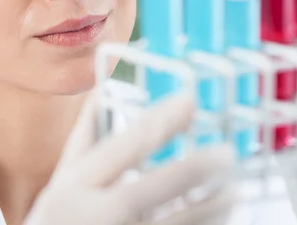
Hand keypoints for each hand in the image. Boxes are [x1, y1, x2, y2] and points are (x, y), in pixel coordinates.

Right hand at [24, 92, 237, 224]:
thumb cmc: (61, 216)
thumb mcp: (65, 176)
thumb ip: (85, 134)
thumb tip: (103, 85)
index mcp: (75, 184)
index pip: (124, 146)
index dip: (160, 121)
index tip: (190, 99)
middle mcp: (94, 214)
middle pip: (151, 188)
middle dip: (193, 169)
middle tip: (227, 153)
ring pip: (173, 224)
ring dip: (209, 209)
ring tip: (235, 191)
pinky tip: (220, 219)